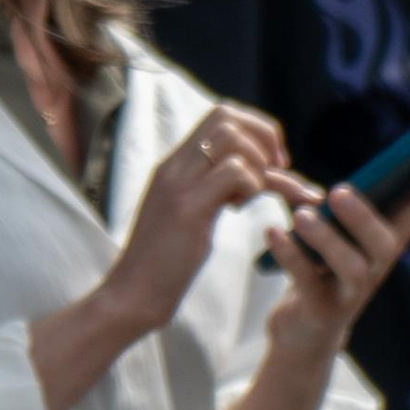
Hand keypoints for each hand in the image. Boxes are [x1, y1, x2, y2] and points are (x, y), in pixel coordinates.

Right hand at [104, 104, 304, 336]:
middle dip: (265, 137)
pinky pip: (234, 172)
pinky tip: (240, 211)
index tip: (273, 163)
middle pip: (227, 115)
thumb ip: (218, 189)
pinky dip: (252, 187)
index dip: (257, 129)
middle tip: (276, 171)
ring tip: (254, 196)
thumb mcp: (194, 214)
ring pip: (231, 137)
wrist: (133, 295)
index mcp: (175, 165)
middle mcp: (174, 166)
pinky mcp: (187, 208)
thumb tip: (262, 175)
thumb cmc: (166, 263)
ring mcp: (178, 184)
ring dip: (258, 163)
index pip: (221, 115)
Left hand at [262, 156, 409, 355]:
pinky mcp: (322, 310)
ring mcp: (351, 292)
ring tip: (302, 217)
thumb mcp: (310, 228)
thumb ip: (298, 197)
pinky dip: (290, 256)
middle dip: (364, 217)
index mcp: (383, 241)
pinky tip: (272, 232)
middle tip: (338, 191)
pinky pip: (308, 281)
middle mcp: (375, 267)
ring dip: (327, 239)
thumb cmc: (313, 268)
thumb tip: (272, 172)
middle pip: (385, 243)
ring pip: (351, 266)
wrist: (299, 330)